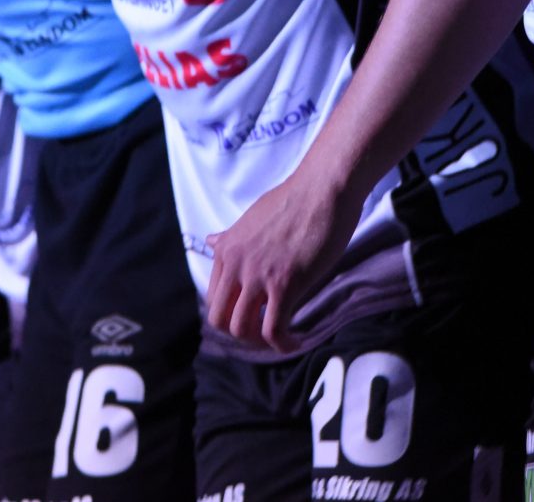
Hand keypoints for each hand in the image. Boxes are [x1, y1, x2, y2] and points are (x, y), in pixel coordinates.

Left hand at [204, 166, 367, 352]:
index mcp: (226, 249)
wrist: (322, 189)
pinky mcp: (285, 284)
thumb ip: (232, 237)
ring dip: (260, 342)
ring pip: (242, 329)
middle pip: (220, 319)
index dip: (231, 315)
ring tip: (280, 338)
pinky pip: (274, 330)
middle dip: (240, 334)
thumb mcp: (252, 217)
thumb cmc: (294, 199)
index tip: (253, 318)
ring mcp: (258, 275)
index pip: (213, 298)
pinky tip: (296, 341)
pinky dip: (284, 344)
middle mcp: (235, 264)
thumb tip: (211, 240)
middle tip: (264, 332)